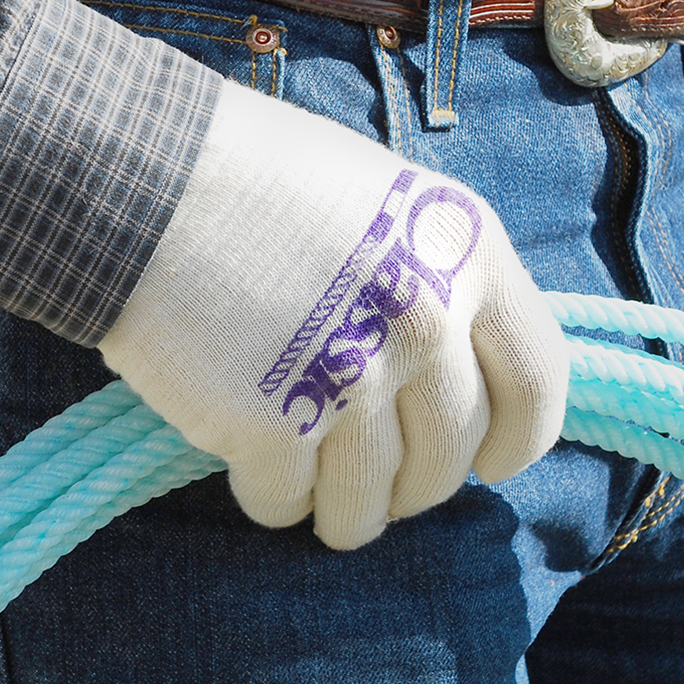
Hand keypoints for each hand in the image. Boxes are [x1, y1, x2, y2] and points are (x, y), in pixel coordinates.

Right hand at [99, 82, 568, 548]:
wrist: (146, 176)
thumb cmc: (259, 174)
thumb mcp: (386, 199)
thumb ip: (433, 277)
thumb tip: (449, 363)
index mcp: (466, 254)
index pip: (537, 384)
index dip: (517, 440)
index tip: (490, 463)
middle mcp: (428, 321)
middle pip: (447, 459)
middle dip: (413, 484)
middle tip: (375, 476)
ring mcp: (354, 379)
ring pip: (372, 503)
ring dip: (346, 510)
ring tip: (317, 490)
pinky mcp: (274, 427)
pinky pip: (289, 503)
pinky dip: (272, 496)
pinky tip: (250, 464)